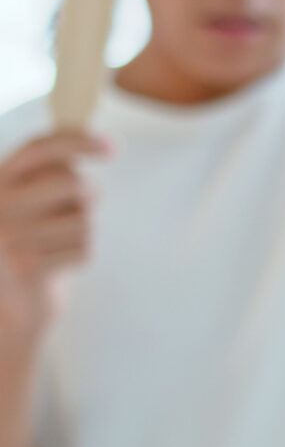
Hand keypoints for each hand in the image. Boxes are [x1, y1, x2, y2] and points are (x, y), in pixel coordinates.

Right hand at [0, 133, 108, 350]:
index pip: (38, 149)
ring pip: (82, 220)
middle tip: (79, 210)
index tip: (112, 146)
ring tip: (58, 244)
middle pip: (71, 183)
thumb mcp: (32, 202)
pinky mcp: (26, 266)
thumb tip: (102, 143)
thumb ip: (53, 173)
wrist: (9, 305)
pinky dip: (79, 256)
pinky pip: (82, 249)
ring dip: (82, 233)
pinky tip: (58, 264)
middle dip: (88, 197)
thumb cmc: (31, 244)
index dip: (76, 141)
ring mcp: (7, 237)